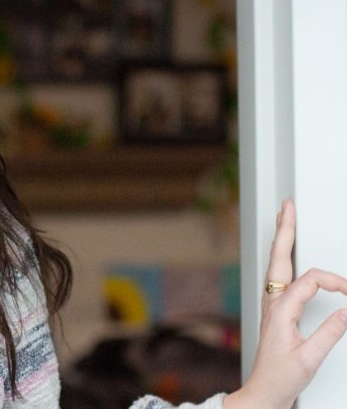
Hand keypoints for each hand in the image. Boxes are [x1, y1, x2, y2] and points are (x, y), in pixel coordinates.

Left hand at [224, 200, 346, 408]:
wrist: (263, 392)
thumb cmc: (281, 377)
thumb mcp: (309, 358)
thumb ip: (329, 333)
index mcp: (279, 310)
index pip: (309, 281)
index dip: (334, 282)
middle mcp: (272, 303)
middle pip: (279, 258)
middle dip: (285, 230)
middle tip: (288, 207)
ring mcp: (271, 305)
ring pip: (277, 265)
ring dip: (282, 240)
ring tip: (285, 219)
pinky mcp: (275, 311)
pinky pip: (279, 277)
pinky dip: (284, 258)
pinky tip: (287, 254)